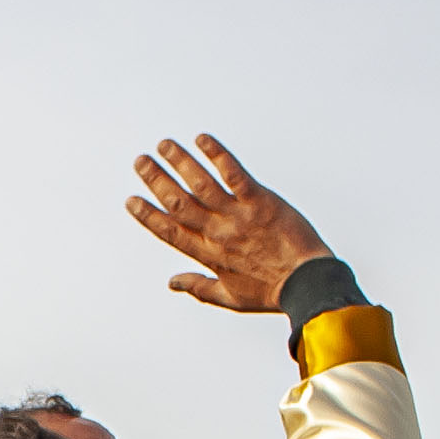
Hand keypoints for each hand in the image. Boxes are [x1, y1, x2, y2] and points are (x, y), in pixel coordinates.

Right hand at [126, 133, 328, 314]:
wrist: (308, 283)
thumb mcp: (231, 298)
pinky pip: (234, 174)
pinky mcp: (260, 201)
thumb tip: (172, 282)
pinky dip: (217, 156)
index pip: (170, 232)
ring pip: (201, 185)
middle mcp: (218, 233)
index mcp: (209, 255)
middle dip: (157, 181)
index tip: (131, 200)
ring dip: (180, 162)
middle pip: (179, 203)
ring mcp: (238, 216)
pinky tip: (202, 139)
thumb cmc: (272, 292)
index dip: (148, 216)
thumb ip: (199, 288)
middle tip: (140, 162)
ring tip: (164, 145)